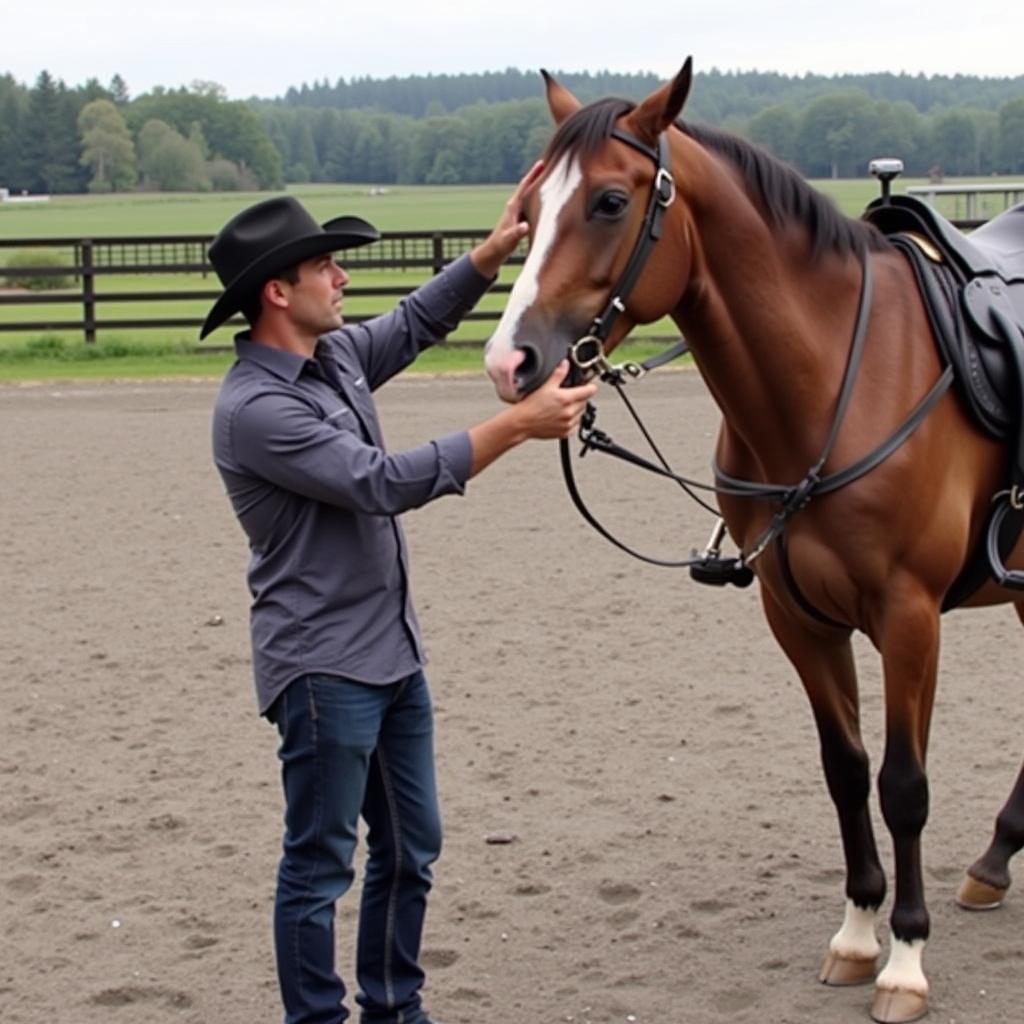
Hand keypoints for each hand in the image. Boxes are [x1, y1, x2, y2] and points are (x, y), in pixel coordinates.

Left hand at [470, 161, 544, 277]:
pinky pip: (532, 204)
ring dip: (539, 186)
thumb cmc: (501, 245)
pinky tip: (547, 198)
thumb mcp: (509, 239)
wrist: (494, 251)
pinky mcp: (520, 217)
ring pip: (530, 194)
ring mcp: (518, 211)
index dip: (533, 174)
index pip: (524, 186)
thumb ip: (517, 232)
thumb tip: (525, 226)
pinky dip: (539, 198)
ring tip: (552, 177)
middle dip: (538, 175)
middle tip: (551, 164)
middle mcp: (515, 206)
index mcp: (513, 206)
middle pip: (528, 186)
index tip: (542, 163)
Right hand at [516, 360, 597, 438]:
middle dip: (581, 397)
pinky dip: (572, 420)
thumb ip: (558, 374)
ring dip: (577, 409)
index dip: (590, 386)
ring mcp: (568, 424)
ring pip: (581, 414)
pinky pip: (575, 425)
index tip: (589, 385)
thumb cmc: (531, 406)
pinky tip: (562, 416)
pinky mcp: (565, 433)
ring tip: (564, 406)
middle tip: (570, 395)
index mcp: (567, 399)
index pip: (589, 391)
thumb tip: (565, 364)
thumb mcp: (545, 386)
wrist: (523, 422)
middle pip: (585, 402)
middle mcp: (569, 412)